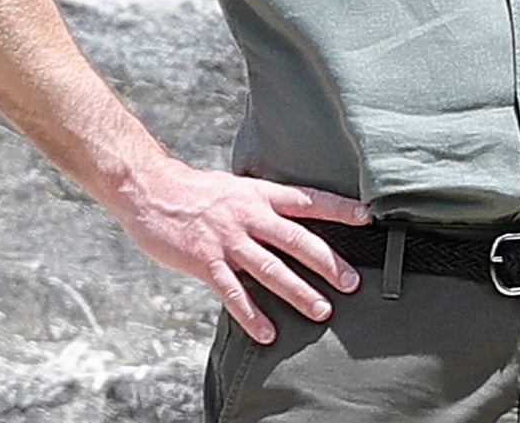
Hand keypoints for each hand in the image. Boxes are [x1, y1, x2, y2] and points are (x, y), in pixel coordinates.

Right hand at [113, 156, 371, 343]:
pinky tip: (268, 333)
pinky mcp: (205, 261)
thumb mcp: (239, 187)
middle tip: (352, 282)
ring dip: (298, 292)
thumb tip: (293, 214)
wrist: (152, 191)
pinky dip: (251, 315)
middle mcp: (250, 216)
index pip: (309, 200)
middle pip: (297, 240)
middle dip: (328, 262)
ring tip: (321, 311)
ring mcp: (228, 240)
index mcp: (261, 194)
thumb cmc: (198, 191)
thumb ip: (265, 202)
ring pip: (270, 269)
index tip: (367, 218)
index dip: (339, 208)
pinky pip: (232, 292)